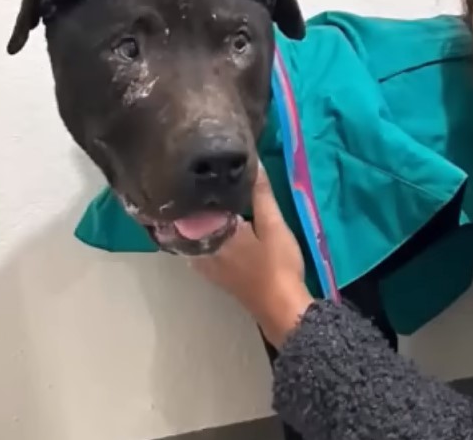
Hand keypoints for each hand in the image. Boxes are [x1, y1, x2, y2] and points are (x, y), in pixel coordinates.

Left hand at [189, 162, 314, 346]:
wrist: (282, 307)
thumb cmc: (277, 265)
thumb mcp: (273, 225)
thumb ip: (261, 194)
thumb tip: (254, 164)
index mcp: (210, 235)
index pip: (191, 206)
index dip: (193, 186)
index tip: (195, 167)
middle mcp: (200, 250)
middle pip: (190, 220)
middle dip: (197, 201)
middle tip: (204, 176)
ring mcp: (205, 265)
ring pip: (196, 234)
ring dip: (202, 218)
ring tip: (213, 195)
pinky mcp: (214, 273)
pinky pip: (202, 245)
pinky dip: (208, 232)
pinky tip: (222, 223)